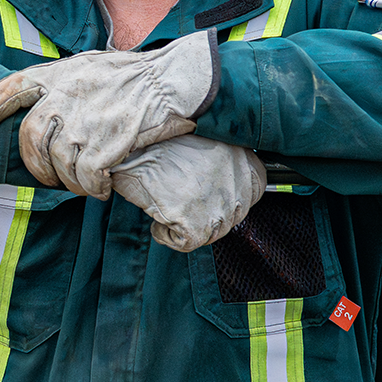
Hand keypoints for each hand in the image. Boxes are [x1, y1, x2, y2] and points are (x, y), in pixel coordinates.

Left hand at [0, 31, 219, 197]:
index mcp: (61, 74)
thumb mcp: (91, 68)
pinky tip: (103, 186)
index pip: (12, 87)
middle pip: (30, 137)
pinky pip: (85, 177)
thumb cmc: (135, 77)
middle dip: (34, 164)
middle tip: (47, 176)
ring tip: (83, 182)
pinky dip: (92, 187)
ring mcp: (85, 119)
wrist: (178, 82)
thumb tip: (40, 106)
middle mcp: (67, 94)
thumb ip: (63, 86)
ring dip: (67, 180)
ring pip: (57, 162)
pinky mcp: (107, 142)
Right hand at [111, 135, 265, 251]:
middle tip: (178, 194)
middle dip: (204, 212)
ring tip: (166, 199)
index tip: (206, 190)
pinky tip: (156, 214)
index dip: (225, 193)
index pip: (253, 189)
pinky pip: (186, 242)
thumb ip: (221, 164)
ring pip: (210, 232)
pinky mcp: (197, 223)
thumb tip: (219, 187)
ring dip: (186, 222)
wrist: (128, 143)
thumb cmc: (157, 140)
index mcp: (245, 158)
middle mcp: (239, 181)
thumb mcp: (201, 142)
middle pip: (230, 215)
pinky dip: (166, 233)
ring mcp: (221, 205)